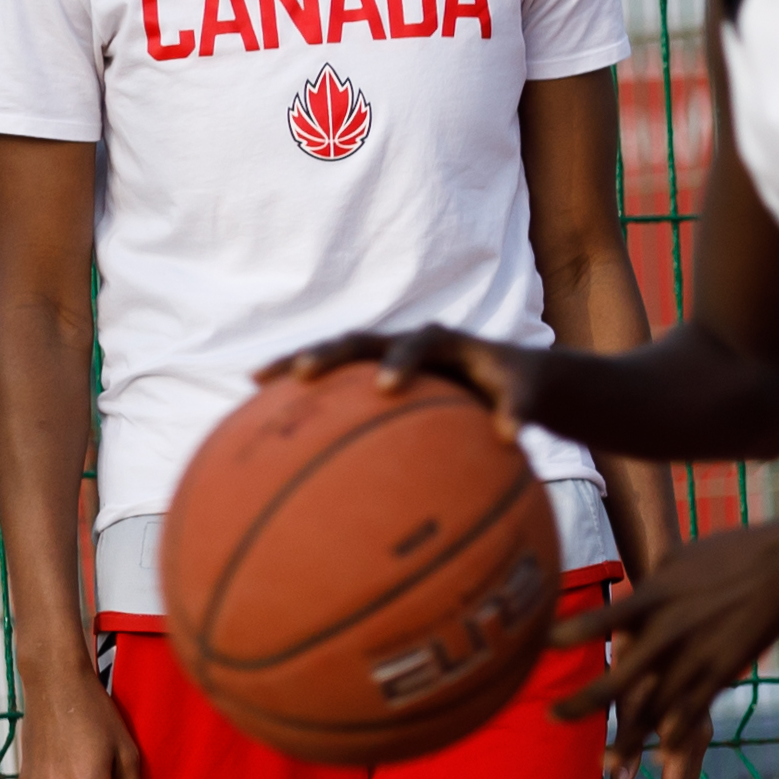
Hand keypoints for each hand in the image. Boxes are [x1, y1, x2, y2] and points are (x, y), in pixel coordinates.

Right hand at [266, 322, 551, 443]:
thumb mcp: (523, 395)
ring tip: (256, 379)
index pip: (418, 343)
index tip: (388, 388)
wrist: (502, 371)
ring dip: (297, 364)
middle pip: (359, 340)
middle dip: (331, 354)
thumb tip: (511, 438)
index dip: (402, 362)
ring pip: (333, 354)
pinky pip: (330, 381)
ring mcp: (380, 354)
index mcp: (442, 340)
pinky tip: (261, 412)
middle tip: (304, 374)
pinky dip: (298, 391)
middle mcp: (403, 340)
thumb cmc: (514, 386)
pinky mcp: (367, 372)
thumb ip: (517, 410)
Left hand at [560, 525, 778, 776]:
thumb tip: (629, 585)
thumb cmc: (729, 551)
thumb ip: (649, 579)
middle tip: (552, 717)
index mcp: (654, 596)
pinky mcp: (722, 672)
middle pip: (620, 678)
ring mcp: (697, 656)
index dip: (571, 632)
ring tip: (608, 766)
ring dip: (630, 739)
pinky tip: (662, 756)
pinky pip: (694, 712)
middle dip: (585, 702)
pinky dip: (676, 736)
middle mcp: (670, 631)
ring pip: (656, 709)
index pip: (603, 618)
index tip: (541, 644)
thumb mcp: (678, 557)